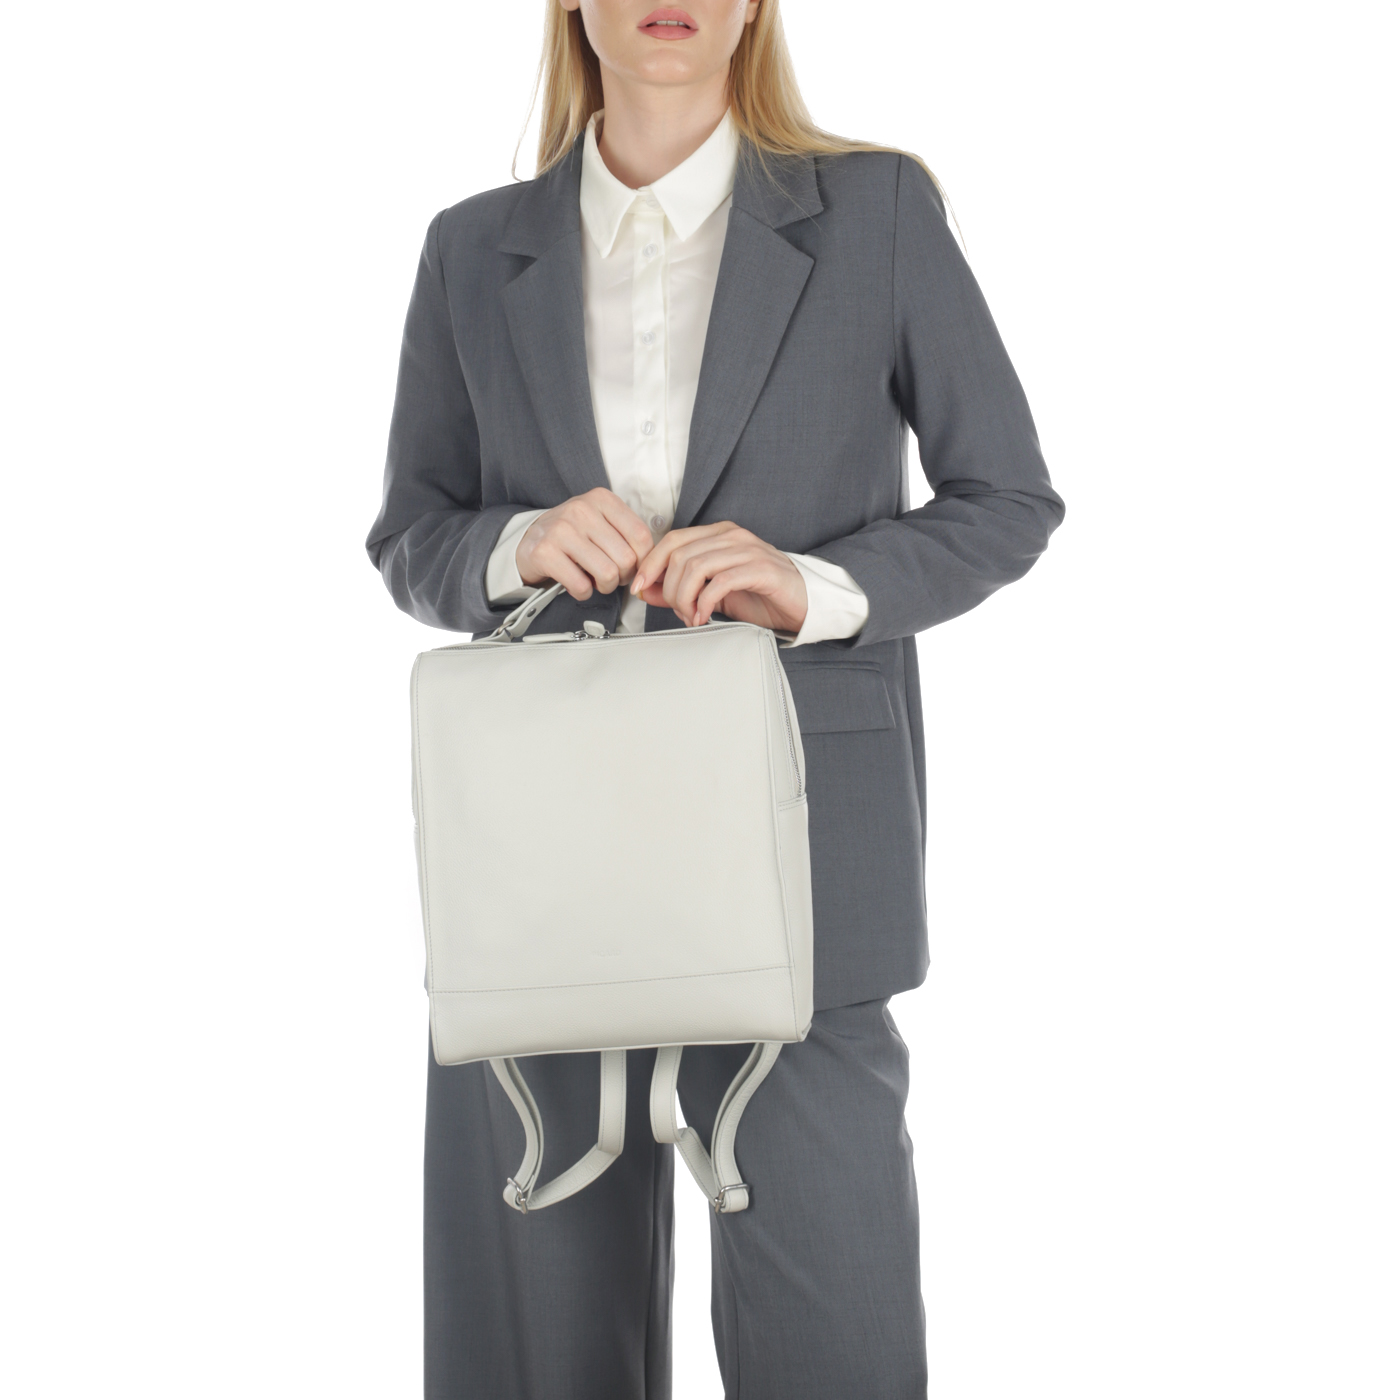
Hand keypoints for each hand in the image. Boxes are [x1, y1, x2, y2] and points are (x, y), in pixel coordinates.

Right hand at [516, 488, 655, 600]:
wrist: (529, 539)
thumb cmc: (571, 534)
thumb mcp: (600, 522)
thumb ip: (626, 535)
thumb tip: (651, 563)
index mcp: (601, 499)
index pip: (641, 536)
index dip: (643, 561)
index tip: (633, 567)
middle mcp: (581, 510)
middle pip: (626, 558)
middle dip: (623, 577)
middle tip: (612, 577)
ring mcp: (561, 530)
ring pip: (607, 573)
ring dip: (605, 587)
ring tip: (595, 581)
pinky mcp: (545, 553)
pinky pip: (581, 586)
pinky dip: (583, 593)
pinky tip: (577, 584)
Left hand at [631, 523, 808, 632]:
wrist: (803, 603)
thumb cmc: (760, 596)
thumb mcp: (713, 593)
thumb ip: (681, 589)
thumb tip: (645, 591)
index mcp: (719, 535)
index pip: (672, 540)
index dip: (650, 564)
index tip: (638, 588)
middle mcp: (732, 537)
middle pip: (679, 556)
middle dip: (669, 590)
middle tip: (678, 613)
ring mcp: (747, 551)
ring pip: (696, 567)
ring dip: (684, 599)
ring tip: (692, 616)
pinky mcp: (761, 570)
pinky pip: (720, 582)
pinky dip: (705, 603)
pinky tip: (704, 617)